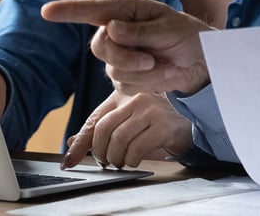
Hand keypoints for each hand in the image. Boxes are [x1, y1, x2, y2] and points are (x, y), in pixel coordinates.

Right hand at [41, 0, 210, 94]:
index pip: (92, 9)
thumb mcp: (168, 29)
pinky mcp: (125, 75)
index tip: (47, 12)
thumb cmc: (187, 36)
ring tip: (163, 64)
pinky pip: (126, 84)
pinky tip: (164, 73)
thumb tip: (111, 29)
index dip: (69, 11)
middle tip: (150, 60)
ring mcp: (120, 55)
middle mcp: (118, 30)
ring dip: (142, 72)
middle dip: (124, 58)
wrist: (201, 61)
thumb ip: (139, 32)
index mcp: (127, 10)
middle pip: (100, 47)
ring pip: (113, 69)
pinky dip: (148, 82)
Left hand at [62, 90, 192, 169]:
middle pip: (104, 129)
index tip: (69, 163)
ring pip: (119, 140)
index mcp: (126, 96)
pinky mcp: (163, 125)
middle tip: (107, 162)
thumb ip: (103, 133)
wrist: (189, 128)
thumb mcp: (128, 126)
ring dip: (117, 159)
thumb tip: (71, 146)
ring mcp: (151, 110)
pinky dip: (132, 160)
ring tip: (123, 162)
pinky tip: (135, 161)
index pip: (96, 121)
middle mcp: (137, 99)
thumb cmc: (157, 127)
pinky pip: (137, 148)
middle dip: (102, 153)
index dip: (81, 144)